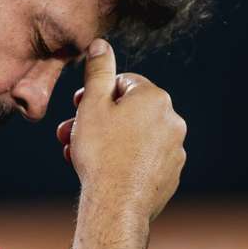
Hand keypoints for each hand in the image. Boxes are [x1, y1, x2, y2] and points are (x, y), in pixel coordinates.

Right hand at [55, 38, 187, 222]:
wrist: (117, 204)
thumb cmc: (101, 152)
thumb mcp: (92, 104)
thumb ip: (98, 70)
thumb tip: (101, 44)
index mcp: (154, 98)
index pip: (122, 82)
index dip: (96, 93)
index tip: (79, 107)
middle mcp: (172, 120)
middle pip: (127, 110)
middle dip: (97, 119)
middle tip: (72, 131)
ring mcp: (175, 149)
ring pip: (134, 135)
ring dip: (106, 139)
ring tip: (79, 153)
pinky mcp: (171, 173)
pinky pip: (143, 157)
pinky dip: (124, 158)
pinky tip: (103, 169)